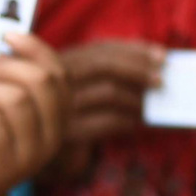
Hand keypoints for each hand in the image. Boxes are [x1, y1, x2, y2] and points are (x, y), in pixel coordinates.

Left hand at [0, 33, 69, 195]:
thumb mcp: (5, 98)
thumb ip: (16, 74)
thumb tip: (12, 38)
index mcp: (59, 118)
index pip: (60, 75)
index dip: (34, 49)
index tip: (6, 36)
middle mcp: (53, 138)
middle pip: (41, 83)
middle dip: (7, 70)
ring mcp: (30, 156)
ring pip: (14, 100)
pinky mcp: (2, 167)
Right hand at [49, 40, 162, 176]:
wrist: (34, 147)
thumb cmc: (62, 111)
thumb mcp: (75, 84)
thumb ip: (102, 70)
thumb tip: (152, 59)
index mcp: (55, 61)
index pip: (100, 48)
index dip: (134, 49)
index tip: (161, 54)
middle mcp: (53, 79)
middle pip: (103, 64)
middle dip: (138, 69)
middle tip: (162, 80)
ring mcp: (60, 106)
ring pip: (109, 92)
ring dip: (137, 99)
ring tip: (150, 106)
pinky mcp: (69, 133)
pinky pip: (110, 121)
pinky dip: (130, 121)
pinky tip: (136, 123)